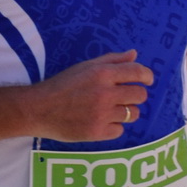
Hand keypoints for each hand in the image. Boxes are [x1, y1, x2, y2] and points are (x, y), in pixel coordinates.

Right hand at [28, 49, 153, 142]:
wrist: (39, 109)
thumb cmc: (62, 85)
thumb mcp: (85, 67)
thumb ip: (112, 60)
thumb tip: (134, 54)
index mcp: (103, 73)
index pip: (138, 72)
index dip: (147, 76)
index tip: (147, 80)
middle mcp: (105, 93)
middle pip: (140, 95)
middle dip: (134, 95)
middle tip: (122, 97)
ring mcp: (102, 114)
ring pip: (133, 114)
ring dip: (125, 112)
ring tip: (109, 110)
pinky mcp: (98, 132)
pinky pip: (120, 130)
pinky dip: (113, 127)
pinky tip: (100, 121)